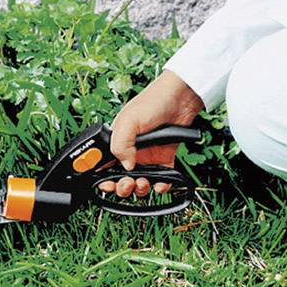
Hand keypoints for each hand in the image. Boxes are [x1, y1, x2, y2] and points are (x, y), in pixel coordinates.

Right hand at [99, 70, 203, 197]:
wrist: (181, 98)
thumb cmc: (154, 101)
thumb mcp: (129, 120)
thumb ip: (120, 144)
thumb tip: (125, 166)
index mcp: (118, 141)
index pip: (104, 164)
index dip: (104, 177)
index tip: (108, 184)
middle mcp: (131, 150)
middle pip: (120, 177)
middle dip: (122, 186)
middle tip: (127, 183)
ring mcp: (148, 156)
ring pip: (139, 181)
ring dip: (140, 188)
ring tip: (143, 182)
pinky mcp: (164, 159)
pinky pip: (160, 179)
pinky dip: (160, 185)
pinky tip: (160, 183)